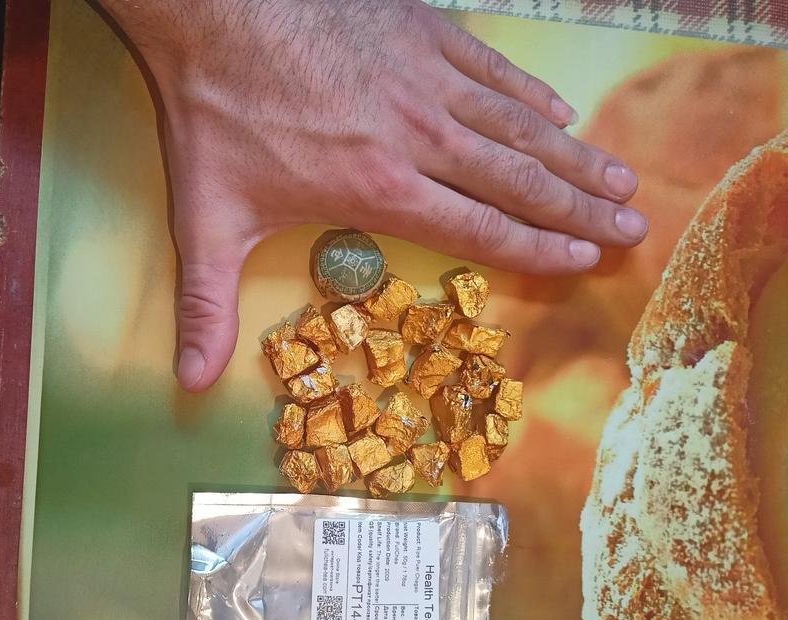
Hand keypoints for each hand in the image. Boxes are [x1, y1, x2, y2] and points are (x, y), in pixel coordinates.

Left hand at [100, 0, 647, 390]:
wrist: (215, 4)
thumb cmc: (215, 110)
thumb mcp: (207, 218)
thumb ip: (206, 304)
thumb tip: (189, 381)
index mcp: (380, 186)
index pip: (478, 228)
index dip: (537, 250)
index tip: (584, 263)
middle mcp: (418, 136)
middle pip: (518, 181)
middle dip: (579, 211)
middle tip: (631, 228)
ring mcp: (426, 78)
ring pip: (519, 126)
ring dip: (573, 157)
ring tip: (619, 180)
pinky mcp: (423, 31)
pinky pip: (494, 69)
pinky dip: (531, 95)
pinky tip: (560, 113)